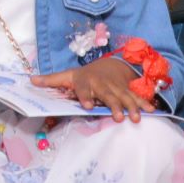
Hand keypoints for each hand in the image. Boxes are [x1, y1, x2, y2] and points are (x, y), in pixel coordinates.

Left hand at [32, 56, 150, 121]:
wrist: (109, 64)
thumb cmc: (84, 75)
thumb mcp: (68, 75)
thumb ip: (51, 80)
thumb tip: (31, 80)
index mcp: (86, 82)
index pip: (83, 89)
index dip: (84, 97)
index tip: (86, 106)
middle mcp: (102, 85)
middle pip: (108, 96)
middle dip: (114, 105)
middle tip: (118, 117)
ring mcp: (117, 88)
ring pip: (125, 97)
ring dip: (132, 107)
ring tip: (138, 118)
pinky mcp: (129, 91)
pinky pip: (138, 97)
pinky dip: (145, 103)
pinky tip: (153, 112)